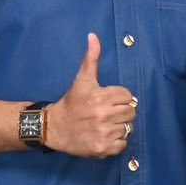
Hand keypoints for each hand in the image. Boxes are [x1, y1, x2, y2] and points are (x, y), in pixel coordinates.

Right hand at [43, 33, 138, 158]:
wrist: (55, 127)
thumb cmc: (72, 102)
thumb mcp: (82, 79)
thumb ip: (91, 58)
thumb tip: (93, 36)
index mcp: (100, 97)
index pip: (128, 96)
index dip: (120, 97)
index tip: (108, 100)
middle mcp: (103, 116)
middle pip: (131, 112)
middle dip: (121, 112)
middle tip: (108, 113)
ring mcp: (103, 133)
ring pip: (128, 128)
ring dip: (119, 127)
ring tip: (106, 124)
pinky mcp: (103, 148)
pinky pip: (123, 144)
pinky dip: (117, 142)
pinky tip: (105, 136)